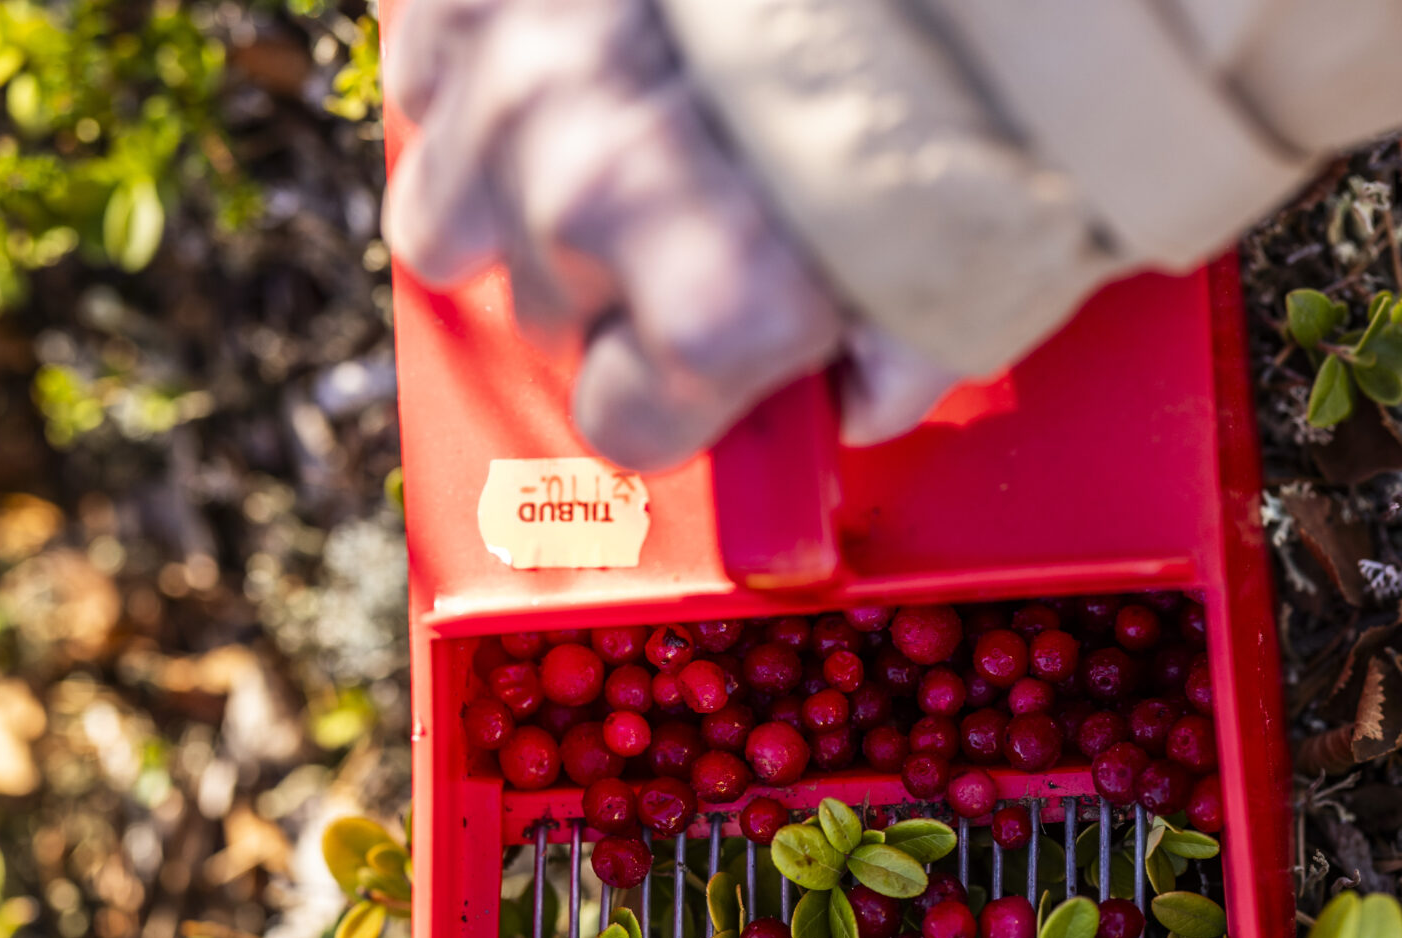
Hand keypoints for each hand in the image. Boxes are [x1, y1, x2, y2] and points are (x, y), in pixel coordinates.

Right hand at [387, 0, 947, 466]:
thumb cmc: (948, 53)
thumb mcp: (978, 235)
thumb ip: (906, 348)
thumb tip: (852, 401)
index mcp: (717, 300)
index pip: (624, 424)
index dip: (676, 390)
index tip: (708, 350)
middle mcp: (593, 206)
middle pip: (549, 316)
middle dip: (619, 280)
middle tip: (703, 199)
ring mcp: (512, 86)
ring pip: (454, 217)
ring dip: (528, 186)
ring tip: (625, 124)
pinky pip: (424, 81)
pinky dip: (480, 76)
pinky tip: (571, 49)